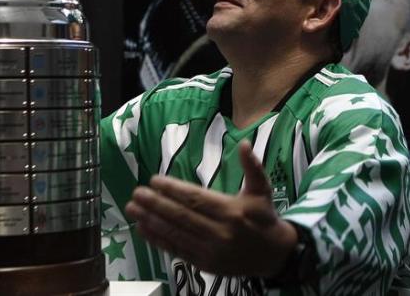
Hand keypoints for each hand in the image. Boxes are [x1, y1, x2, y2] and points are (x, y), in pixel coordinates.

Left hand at [125, 140, 297, 277]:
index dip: (173, 190)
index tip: (154, 180)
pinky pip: (178, 250)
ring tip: (133, 209)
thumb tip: (244, 143)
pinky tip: (143, 230)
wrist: (276, 256)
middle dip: (156, 204)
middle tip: (136, 193)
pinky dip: (159, 240)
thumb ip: (252, 167)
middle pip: (182, 216)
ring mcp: (211, 252)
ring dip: (151, 221)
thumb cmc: (265, 218)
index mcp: (231, 212)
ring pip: (176, 234)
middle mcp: (220, 233)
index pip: (196, 199)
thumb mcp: (262, 190)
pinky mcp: (206, 265)